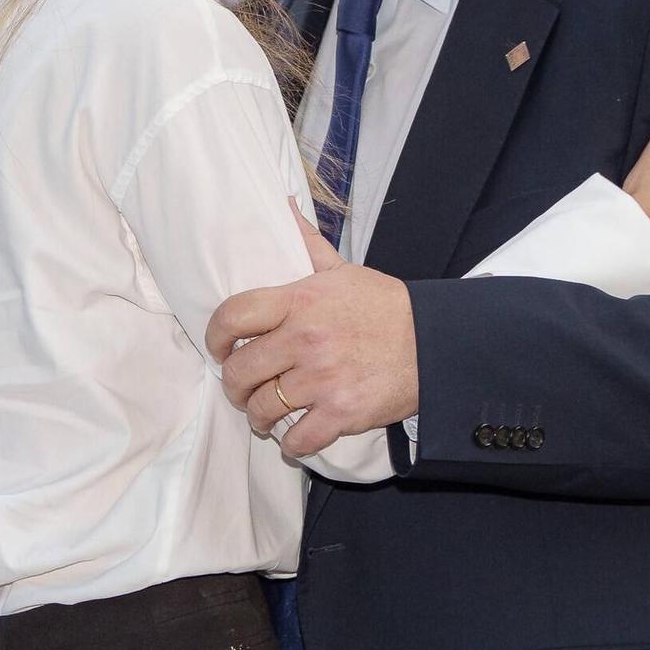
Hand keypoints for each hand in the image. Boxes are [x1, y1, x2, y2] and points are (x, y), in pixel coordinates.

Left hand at [205, 204, 418, 457]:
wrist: (434, 342)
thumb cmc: (385, 306)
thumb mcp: (343, 270)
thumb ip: (308, 243)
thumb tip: (284, 205)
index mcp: (301, 299)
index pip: (234, 315)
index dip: (215, 336)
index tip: (219, 348)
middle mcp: (306, 339)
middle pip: (240, 370)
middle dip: (235, 385)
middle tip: (243, 388)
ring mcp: (322, 378)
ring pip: (263, 408)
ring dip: (259, 416)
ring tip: (266, 415)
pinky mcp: (341, 412)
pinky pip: (297, 439)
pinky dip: (292, 444)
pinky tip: (295, 437)